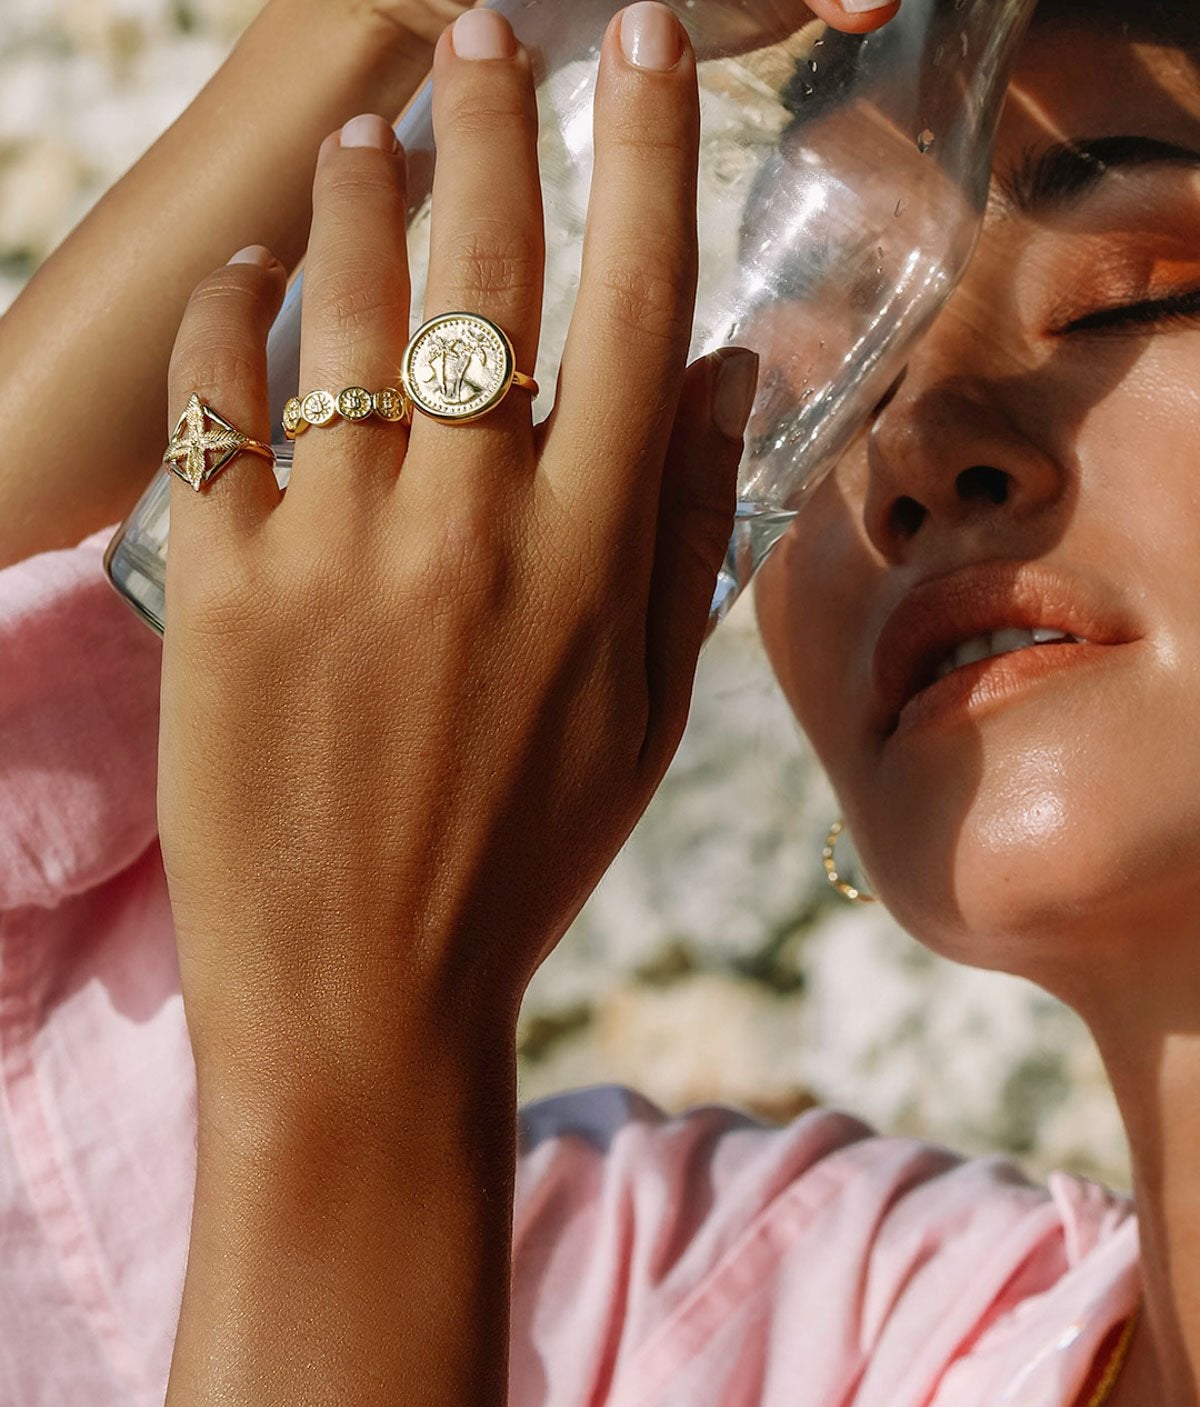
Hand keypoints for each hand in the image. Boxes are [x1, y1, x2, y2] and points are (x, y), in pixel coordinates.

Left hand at [159, 3, 754, 1105]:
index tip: (639, 47)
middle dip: (490, 116)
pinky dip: (224, 319)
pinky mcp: (223, 588)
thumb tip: (723, 368)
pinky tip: (238, 282)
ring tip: (354, 137)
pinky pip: (217, 401)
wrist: (361, 995)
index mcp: (598, 558)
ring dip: (349, 190)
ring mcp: (342, 550)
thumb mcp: (647, 719)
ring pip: (341, 302)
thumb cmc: (520, 860)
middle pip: (485, 265)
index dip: (647, 149)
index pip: (638, 299)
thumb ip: (689, 534)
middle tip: (480, 34)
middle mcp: (477, 528)